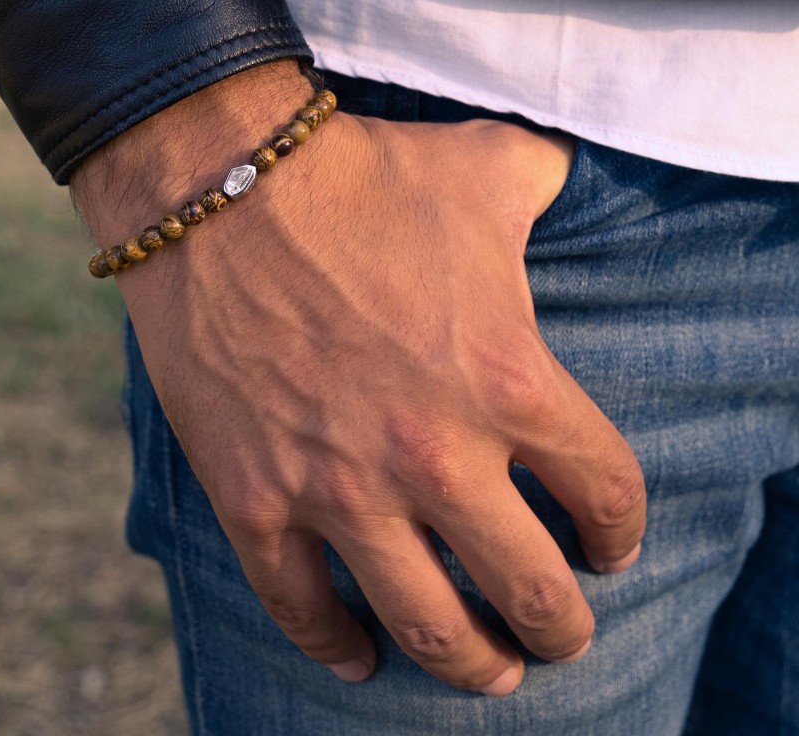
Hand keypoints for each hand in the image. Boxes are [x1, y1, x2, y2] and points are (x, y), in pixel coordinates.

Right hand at [72, 62, 645, 695]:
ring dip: (469, 668)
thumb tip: (571, 169)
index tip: (610, 547)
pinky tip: (357, 659)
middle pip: (528, 590)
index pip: (603, 491)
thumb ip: (549, 177)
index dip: (620, 531)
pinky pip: (299, 604)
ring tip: (489, 675)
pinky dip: (333, 645)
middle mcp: (435, 454)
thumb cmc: (360, 174)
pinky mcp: (254, 497)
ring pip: (426, 625)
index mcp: (509, 381)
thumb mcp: (484, 163)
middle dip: (559, 628)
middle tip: (562, 636)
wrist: (220, 186)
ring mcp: (339, 486)